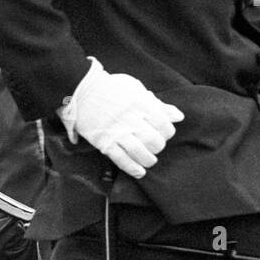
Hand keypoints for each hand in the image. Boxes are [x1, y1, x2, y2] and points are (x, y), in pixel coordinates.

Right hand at [61, 59, 183, 179]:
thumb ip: (158, 103)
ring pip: (140, 152)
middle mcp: (131, 119)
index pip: (164, 124)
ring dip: (148, 159)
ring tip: (148, 160)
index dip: (167, 132)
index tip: (162, 133)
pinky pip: (121, 159)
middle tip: (154, 145)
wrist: (81, 90)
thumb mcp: (136, 89)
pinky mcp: (103, 142)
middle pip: (154, 140)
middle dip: (158, 146)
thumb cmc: (110, 88)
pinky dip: (132, 168)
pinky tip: (139, 172)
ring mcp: (116, 131)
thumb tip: (178, 116)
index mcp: (141, 103)